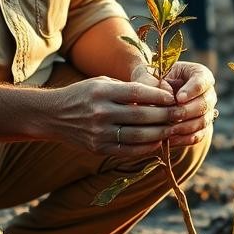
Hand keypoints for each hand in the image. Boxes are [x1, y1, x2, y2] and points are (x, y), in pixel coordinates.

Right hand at [51, 75, 207, 157]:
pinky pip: (128, 151)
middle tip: (181, 115)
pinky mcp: (98, 148)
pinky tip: (157, 143)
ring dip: (159, 134)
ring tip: (173, 129)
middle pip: (141, 116)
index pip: (138, 93)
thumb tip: (161, 93)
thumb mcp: (102, 82)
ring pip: (138, 136)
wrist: (53, 115)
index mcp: (103, 91)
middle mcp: (101, 112)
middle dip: (165, 116)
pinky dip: (145, 148)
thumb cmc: (83, 94)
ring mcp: (99, 133)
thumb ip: (128, 88)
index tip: (174, 98)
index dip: (159, 96)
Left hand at [157, 61, 217, 142]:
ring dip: (186, 126)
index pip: (202, 80)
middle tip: (173, 115)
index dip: (192, 90)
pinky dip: (185, 138)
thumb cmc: (150, 80)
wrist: (151, 98)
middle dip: (188, 110)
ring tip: (169, 129)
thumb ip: (152, 81)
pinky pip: (199, 135)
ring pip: (203, 120)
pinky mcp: (201, 126)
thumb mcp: (146, 75)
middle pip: (205, 103)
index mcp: (197, 73)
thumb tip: (167, 96)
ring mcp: (206, 110)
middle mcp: (207, 92)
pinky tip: (170, 139)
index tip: (178, 98)